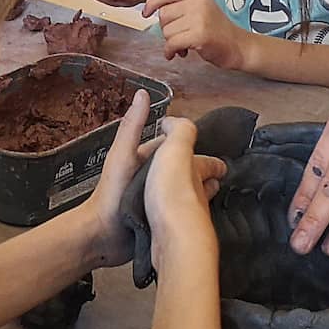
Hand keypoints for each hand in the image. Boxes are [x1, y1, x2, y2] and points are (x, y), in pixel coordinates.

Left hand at [82, 94, 224, 269]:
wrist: (102, 236)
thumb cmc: (110, 193)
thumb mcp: (123, 154)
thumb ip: (133, 126)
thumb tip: (143, 93)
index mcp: (145, 159)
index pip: (173, 147)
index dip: (190, 145)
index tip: (213, 144)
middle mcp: (152, 178)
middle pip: (182, 168)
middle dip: (201, 168)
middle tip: (225, 171)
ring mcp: (157, 199)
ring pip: (185, 188)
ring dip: (201, 188)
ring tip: (223, 187)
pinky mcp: (161, 218)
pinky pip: (182, 209)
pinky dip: (195, 207)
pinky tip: (208, 209)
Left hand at [143, 0, 252, 68]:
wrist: (239, 47)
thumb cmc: (218, 30)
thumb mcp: (200, 8)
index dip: (152, 2)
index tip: (146, 13)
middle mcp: (198, 3)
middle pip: (164, 14)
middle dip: (166, 29)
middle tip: (178, 36)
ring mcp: (200, 18)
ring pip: (166, 31)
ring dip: (171, 42)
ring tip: (184, 45)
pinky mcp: (200, 35)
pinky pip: (172, 43)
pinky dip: (171, 51)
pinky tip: (179, 53)